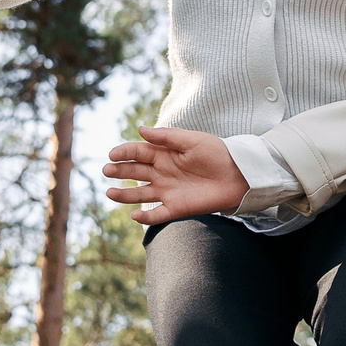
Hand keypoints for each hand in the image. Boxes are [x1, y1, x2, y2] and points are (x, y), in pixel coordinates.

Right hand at [103, 127, 250, 223]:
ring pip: (140, 194)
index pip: (138, 152)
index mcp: (164, 154)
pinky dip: (145, 216)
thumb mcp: (192, 140)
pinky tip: (134, 215)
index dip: (124, 152)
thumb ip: (167, 137)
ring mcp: (167, 191)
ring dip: (124, 195)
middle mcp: (162, 173)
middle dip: (119, 171)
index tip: (113, 154)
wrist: (239, 175)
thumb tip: (140, 129)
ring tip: (110, 193)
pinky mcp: (176, 207)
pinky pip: (157, 214)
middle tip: (107, 171)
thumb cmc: (216, 154)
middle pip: (135, 172)